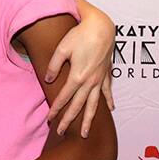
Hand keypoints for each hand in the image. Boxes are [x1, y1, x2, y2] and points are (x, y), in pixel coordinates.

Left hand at [45, 11, 115, 136]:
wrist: (102, 27)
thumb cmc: (80, 35)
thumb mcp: (62, 48)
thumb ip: (53, 65)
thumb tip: (48, 79)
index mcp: (78, 76)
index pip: (64, 97)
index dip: (56, 109)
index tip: (49, 119)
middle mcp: (90, 81)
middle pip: (78, 106)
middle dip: (69, 120)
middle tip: (60, 132)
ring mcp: (100, 79)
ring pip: (94, 104)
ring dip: (88, 119)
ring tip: (85, 133)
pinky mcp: (107, 73)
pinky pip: (108, 91)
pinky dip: (108, 101)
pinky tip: (110, 109)